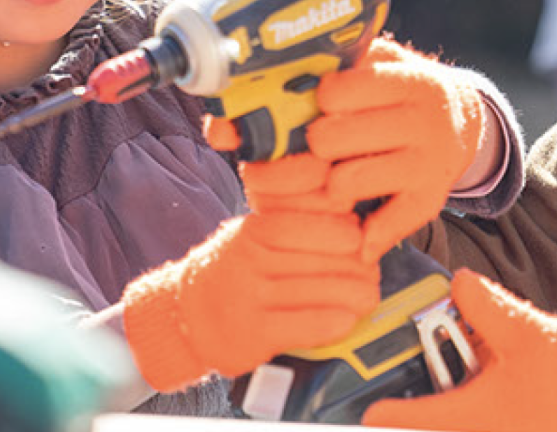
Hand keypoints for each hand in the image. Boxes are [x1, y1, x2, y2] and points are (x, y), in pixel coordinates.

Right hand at [121, 207, 378, 391]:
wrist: (184, 316)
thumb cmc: (232, 271)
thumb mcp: (252, 234)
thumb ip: (291, 224)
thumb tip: (352, 221)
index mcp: (254, 228)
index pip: (316, 224)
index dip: (349, 235)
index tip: (363, 243)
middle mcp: (250, 258)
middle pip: (325, 259)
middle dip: (359, 268)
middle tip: (371, 275)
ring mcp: (250, 296)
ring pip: (321, 291)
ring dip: (355, 297)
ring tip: (367, 298)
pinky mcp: (253, 334)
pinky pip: (305, 325)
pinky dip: (333, 323)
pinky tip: (346, 320)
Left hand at [312, 37, 494, 259]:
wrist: (463, 120)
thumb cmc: (402, 87)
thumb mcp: (385, 60)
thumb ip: (348, 58)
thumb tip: (295, 66)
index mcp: (411, 81)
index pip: (337, 91)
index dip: (321, 98)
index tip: (325, 102)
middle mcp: (425, 122)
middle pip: (333, 138)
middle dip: (317, 141)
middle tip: (322, 141)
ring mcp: (429, 164)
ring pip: (346, 182)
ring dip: (330, 183)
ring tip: (334, 173)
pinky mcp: (431, 200)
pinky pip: (385, 225)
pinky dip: (365, 233)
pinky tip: (355, 225)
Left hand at [363, 269, 556, 431]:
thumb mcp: (524, 329)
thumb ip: (481, 302)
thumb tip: (455, 281)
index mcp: (473, 418)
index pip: (412, 421)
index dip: (385, 414)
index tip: (368, 410)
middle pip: (433, 426)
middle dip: (417, 407)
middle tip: (406, 383)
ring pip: (460, 423)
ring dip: (450, 403)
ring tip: (456, 368)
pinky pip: (483, 423)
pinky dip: (476, 407)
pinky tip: (490, 378)